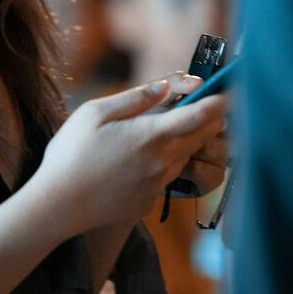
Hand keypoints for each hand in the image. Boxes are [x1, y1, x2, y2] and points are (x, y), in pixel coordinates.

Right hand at [32, 76, 226, 237]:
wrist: (58, 205)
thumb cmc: (71, 154)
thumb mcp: (95, 113)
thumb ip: (135, 98)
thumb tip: (165, 87)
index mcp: (152, 135)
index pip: (202, 114)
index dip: (222, 100)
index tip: (233, 90)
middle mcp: (163, 161)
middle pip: (202, 136)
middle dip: (210, 118)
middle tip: (209, 103)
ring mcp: (158, 184)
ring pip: (184, 156)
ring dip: (185, 140)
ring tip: (162, 128)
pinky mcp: (148, 201)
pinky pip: (165, 176)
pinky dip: (162, 163)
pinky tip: (135, 160)